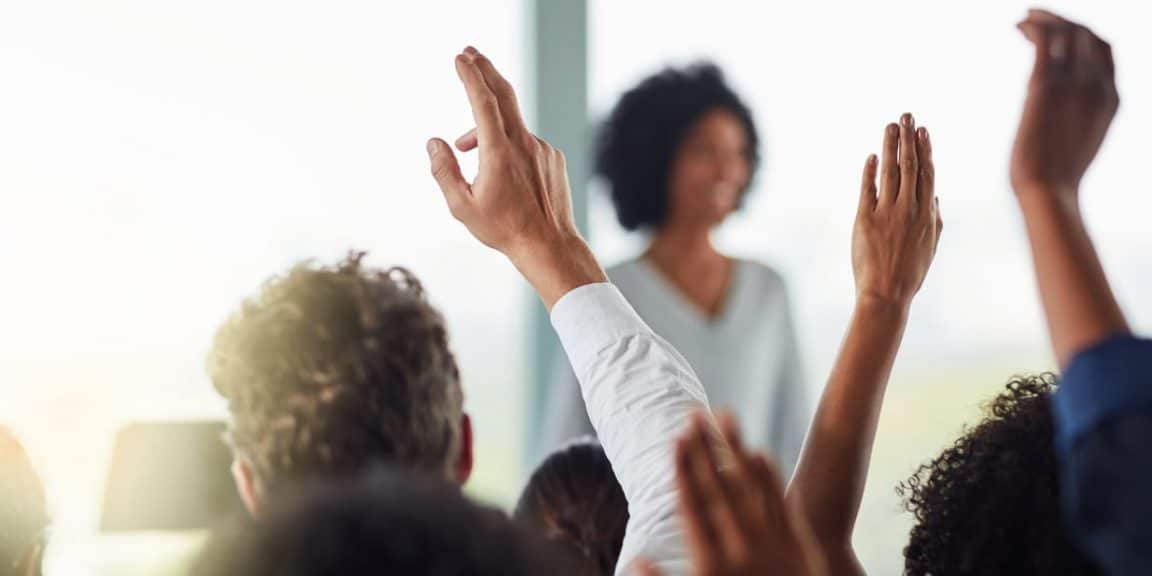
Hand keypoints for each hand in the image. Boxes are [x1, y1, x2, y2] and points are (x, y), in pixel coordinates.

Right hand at [427, 48, 605, 306]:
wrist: (549, 245)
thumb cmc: (502, 229)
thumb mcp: (461, 206)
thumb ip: (443, 171)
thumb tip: (434, 142)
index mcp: (499, 152)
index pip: (482, 102)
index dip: (470, 76)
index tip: (460, 58)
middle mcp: (523, 143)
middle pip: (503, 94)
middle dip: (485, 70)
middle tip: (469, 53)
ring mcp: (541, 148)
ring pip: (510, 126)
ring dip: (486, 127)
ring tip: (466, 146)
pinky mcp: (552, 157)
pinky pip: (525, 142)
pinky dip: (507, 145)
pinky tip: (502, 172)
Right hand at [636, 412, 825, 575]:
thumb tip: (635, 562)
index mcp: (712, 564)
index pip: (693, 506)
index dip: (684, 470)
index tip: (675, 440)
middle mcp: (742, 549)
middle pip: (719, 488)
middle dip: (705, 449)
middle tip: (693, 415)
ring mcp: (773, 546)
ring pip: (751, 487)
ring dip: (737, 450)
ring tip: (725, 417)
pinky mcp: (800, 549)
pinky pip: (782, 505)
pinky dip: (770, 478)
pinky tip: (759, 451)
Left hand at [852, 114, 941, 308]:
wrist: (886, 294)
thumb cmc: (910, 273)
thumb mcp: (930, 246)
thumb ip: (935, 219)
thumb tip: (936, 196)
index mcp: (928, 215)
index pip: (927, 174)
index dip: (925, 150)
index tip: (923, 130)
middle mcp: (909, 210)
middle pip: (910, 166)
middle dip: (908, 139)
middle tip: (906, 116)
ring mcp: (887, 214)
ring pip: (891, 172)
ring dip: (890, 146)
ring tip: (890, 126)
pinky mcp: (865, 220)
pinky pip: (868, 190)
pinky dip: (870, 172)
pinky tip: (872, 156)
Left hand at [1010, 9, 1118, 200]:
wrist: (1048, 192)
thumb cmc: (1057, 178)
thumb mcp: (1082, 141)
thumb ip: (1080, 118)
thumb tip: (1064, 117)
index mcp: (1111, 98)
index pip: (1105, 48)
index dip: (1085, 33)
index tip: (1062, 30)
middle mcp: (1096, 85)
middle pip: (1087, 33)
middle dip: (1063, 20)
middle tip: (1037, 17)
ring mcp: (1072, 84)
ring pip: (1066, 31)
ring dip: (1045, 18)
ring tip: (1024, 18)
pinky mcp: (1044, 86)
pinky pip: (1044, 41)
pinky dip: (1032, 26)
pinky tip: (1018, 26)